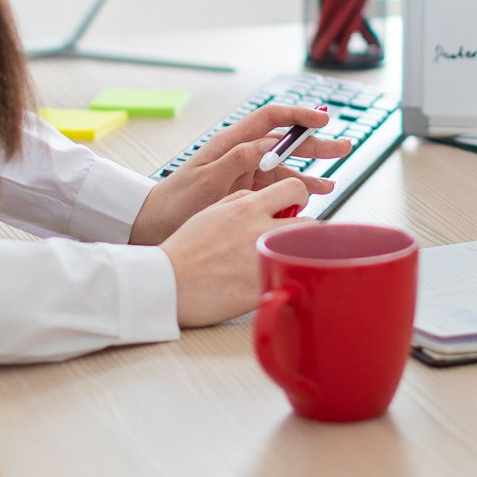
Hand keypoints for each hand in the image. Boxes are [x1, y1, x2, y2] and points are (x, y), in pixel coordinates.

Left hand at [128, 104, 349, 246]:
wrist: (155, 224)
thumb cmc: (176, 199)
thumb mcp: (206, 178)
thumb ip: (237, 159)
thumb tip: (268, 145)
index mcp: (231, 142)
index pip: (271, 119)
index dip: (298, 116)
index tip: (323, 119)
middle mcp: (242, 154)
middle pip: (285, 143)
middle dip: (315, 144)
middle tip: (343, 148)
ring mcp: (246, 174)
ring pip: (285, 169)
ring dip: (310, 175)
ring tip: (332, 182)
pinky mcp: (246, 194)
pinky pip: (277, 190)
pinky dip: (296, 193)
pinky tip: (312, 197)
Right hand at [160, 181, 314, 326]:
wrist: (167, 282)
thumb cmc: (185, 249)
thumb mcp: (212, 211)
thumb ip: (241, 200)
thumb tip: (264, 198)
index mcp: (248, 208)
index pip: (295, 188)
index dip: (299, 197)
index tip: (295, 207)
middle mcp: (261, 230)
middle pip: (310, 223)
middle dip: (304, 231)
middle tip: (292, 240)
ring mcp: (264, 259)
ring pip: (305, 252)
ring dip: (299, 255)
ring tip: (285, 261)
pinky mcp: (263, 288)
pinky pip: (290, 280)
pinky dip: (287, 281)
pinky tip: (275, 284)